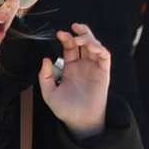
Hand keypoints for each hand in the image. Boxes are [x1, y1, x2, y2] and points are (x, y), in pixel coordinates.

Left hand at [39, 23, 114, 137]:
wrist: (79, 121)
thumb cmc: (65, 109)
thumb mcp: (49, 93)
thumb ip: (44, 76)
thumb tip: (46, 59)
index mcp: (71, 68)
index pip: (70, 47)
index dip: (66, 38)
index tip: (59, 34)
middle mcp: (83, 66)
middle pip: (84, 42)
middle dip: (80, 32)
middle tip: (74, 27)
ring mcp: (94, 68)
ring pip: (95, 46)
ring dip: (89, 38)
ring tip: (80, 39)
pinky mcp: (103, 73)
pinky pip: (105, 56)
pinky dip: (99, 48)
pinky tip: (91, 46)